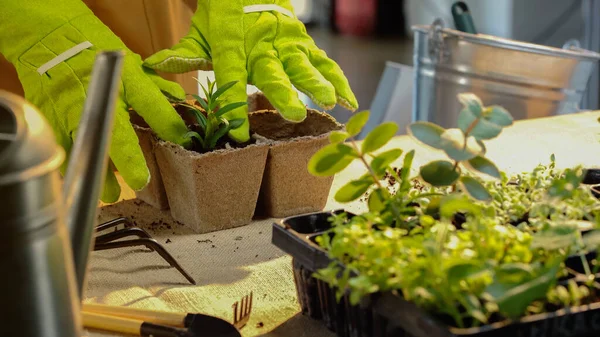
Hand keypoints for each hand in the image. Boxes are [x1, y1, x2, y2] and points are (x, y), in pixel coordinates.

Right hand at [1, 4, 190, 202]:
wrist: (52, 42)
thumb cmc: (97, 53)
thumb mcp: (132, 67)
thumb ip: (156, 89)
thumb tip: (181, 103)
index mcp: (124, 80)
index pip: (149, 102)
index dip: (167, 123)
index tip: (182, 140)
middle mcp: (100, 95)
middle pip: (114, 132)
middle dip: (128, 159)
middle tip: (139, 181)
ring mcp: (73, 108)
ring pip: (86, 145)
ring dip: (98, 172)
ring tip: (109, 194)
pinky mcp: (53, 118)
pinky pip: (63, 147)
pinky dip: (73, 165)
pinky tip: (81, 179)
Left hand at [144, 0, 357, 142]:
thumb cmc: (222, 12)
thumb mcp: (199, 31)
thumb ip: (181, 52)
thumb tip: (151, 65)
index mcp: (232, 45)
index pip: (231, 80)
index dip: (234, 108)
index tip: (238, 136)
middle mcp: (262, 45)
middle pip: (273, 73)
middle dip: (283, 93)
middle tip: (293, 113)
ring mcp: (286, 42)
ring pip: (303, 64)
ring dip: (317, 84)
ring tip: (330, 102)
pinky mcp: (303, 41)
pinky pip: (323, 60)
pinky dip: (338, 79)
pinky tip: (350, 100)